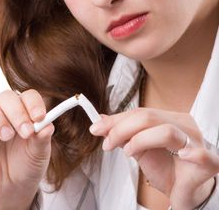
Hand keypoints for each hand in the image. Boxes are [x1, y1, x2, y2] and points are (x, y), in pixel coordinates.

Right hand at [0, 89, 53, 209]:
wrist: (10, 188)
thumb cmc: (27, 166)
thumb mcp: (38, 155)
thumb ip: (42, 140)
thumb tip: (48, 126)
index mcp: (27, 112)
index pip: (29, 96)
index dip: (34, 104)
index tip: (39, 118)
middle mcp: (8, 112)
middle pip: (7, 96)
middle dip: (16, 113)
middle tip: (25, 133)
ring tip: (6, 137)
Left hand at [90, 109, 218, 209]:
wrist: (185, 192)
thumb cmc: (166, 168)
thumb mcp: (140, 148)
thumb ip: (123, 133)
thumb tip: (100, 119)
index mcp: (171, 118)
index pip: (140, 112)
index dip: (116, 120)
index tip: (96, 128)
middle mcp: (185, 125)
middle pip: (149, 117)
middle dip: (122, 129)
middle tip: (107, 144)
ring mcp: (197, 143)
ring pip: (166, 131)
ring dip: (141, 140)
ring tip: (128, 152)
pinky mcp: (207, 164)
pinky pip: (202, 156)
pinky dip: (193, 154)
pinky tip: (183, 156)